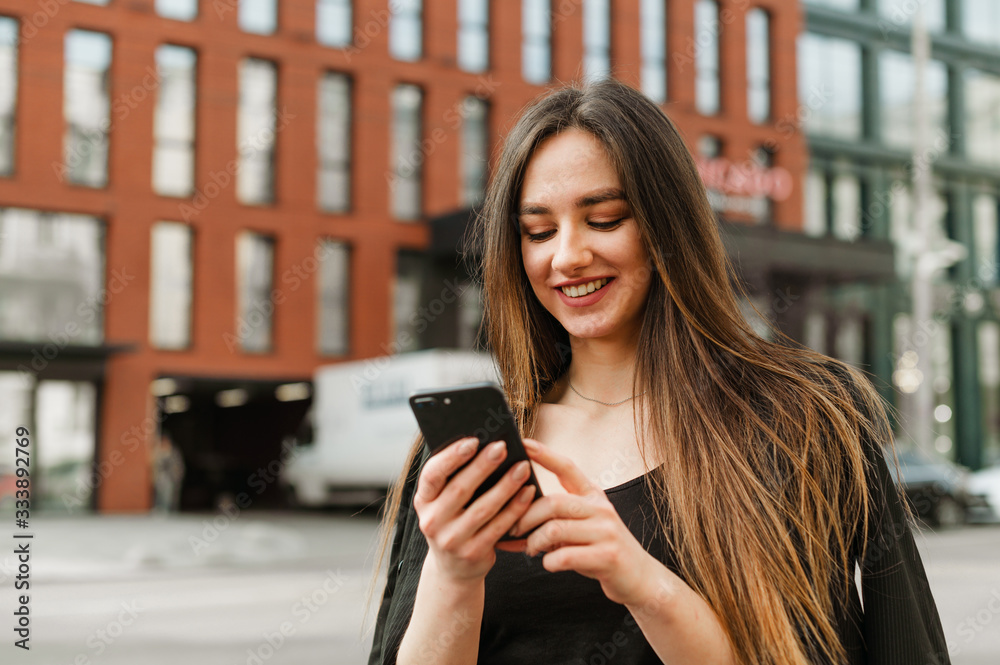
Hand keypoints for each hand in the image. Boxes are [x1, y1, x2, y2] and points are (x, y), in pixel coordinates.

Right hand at [413, 437, 536, 582]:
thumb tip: (484, 443)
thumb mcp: (443, 503)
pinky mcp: (473, 553)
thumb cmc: (453, 521)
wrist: (453, 568)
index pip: (432, 475)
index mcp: (423, 501)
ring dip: (506, 486)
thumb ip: (455, 478)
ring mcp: (452, 540)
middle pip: (459, 489)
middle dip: (482, 466)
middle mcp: (433, 521)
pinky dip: (515, 508)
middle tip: (502, 447)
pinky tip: (528, 492)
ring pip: (483, 508)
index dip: (451, 456)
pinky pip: (498, 527)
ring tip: (522, 467)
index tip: (473, 440)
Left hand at [497, 438, 658, 605]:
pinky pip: (563, 556)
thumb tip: (507, 527)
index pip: (567, 468)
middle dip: (526, 516)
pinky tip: (549, 562)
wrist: (639, 577)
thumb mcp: (580, 528)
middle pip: (553, 502)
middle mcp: (601, 509)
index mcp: (592, 496)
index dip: (544, 455)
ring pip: (554, 530)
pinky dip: (548, 562)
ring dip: (534, 542)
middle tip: (514, 529)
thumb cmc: (600, 549)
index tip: (523, 443)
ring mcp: (606, 532)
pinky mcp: (607, 556)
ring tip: (532, 549)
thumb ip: (550, 522)